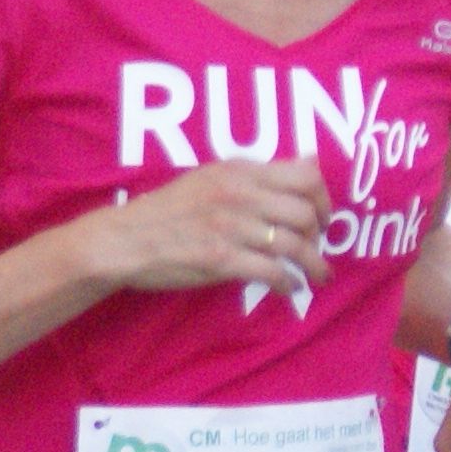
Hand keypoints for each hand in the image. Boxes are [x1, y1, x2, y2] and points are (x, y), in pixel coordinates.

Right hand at [93, 156, 333, 299]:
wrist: (126, 239)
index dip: (324, 198)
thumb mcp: (212, 177)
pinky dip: (287, 283)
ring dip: (313, 265)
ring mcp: (231, 227)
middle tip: (317, 248)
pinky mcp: (221, 259)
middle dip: (319, 236)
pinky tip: (288, 288)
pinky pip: (271, 271)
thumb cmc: (168, 210)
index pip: (304, 175)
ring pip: (294, 246)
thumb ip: (257, 175)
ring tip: (317, 276)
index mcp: (239, 172)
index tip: (323, 215)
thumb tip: (309, 163)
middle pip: (305, 213)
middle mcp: (239, 195)